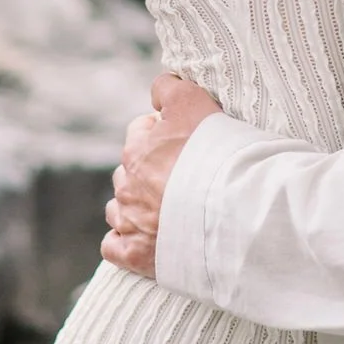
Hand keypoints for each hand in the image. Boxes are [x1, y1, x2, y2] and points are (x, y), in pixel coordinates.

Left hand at [100, 74, 223, 280]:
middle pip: (129, 170)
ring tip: (165, 207)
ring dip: (135, 205)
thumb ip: (170, 88)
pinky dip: (124, 240)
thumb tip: (158, 89)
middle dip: (148, 170)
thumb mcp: (193, 102)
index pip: (140, 130)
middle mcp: (127, 185)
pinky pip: (113, 246)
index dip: (164, 132)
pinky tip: (142, 237)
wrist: (230, 212)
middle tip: (183, 175)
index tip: (187, 140)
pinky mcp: (136, 255)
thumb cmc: (215, 155)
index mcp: (137, 149)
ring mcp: (130, 222)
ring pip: (119, 208)